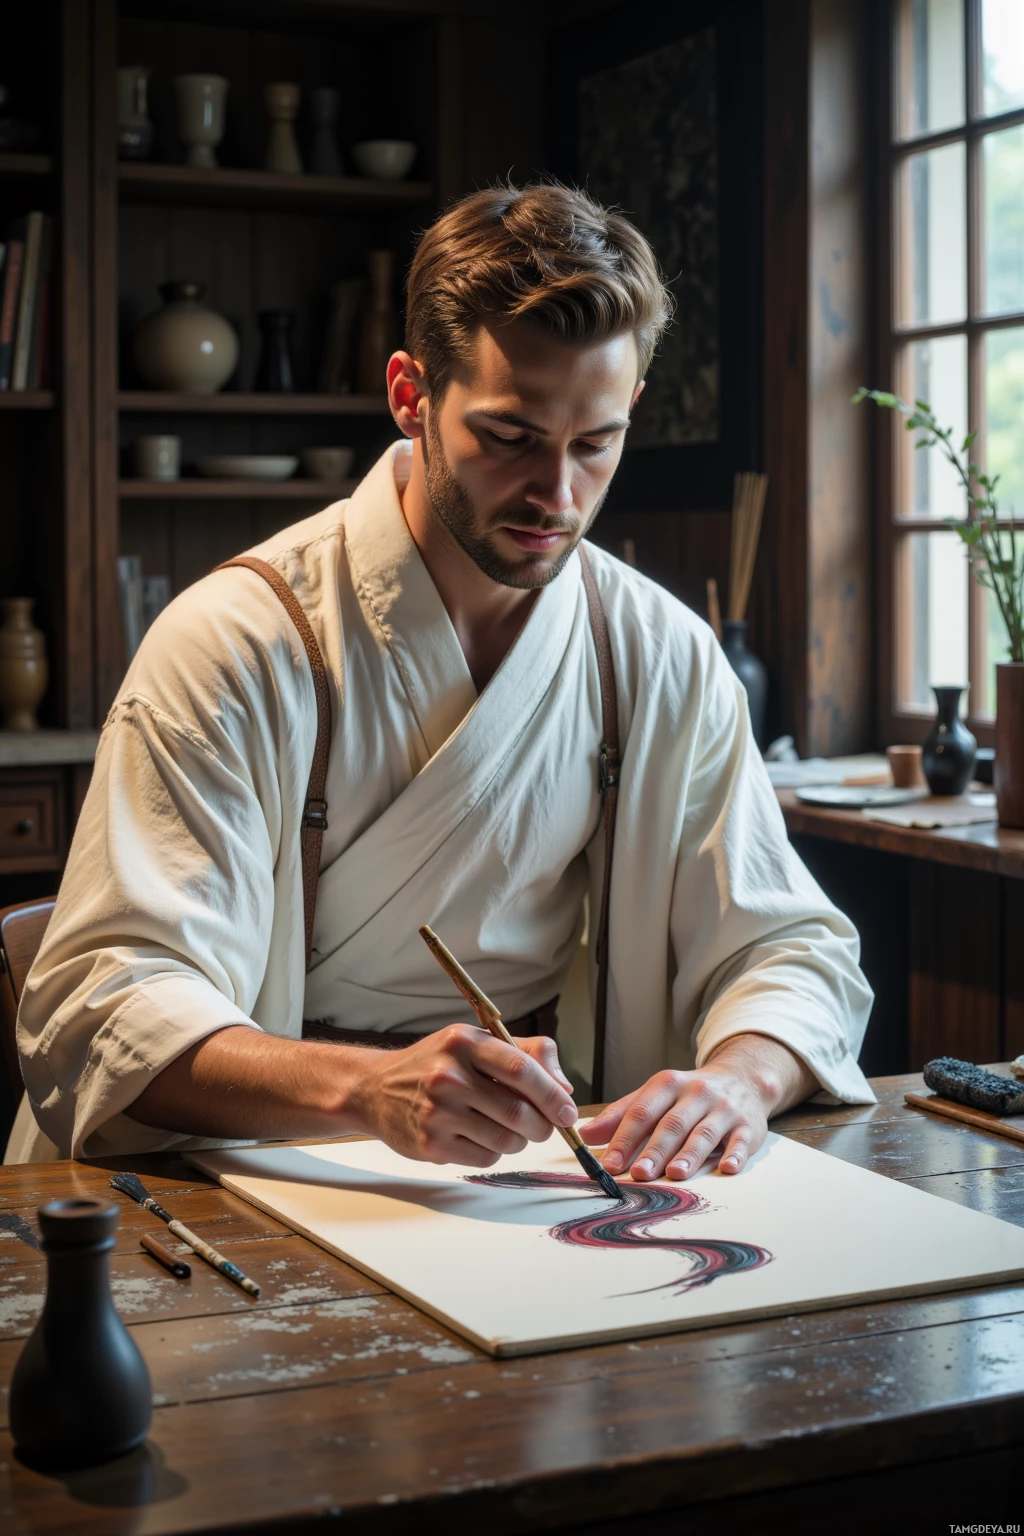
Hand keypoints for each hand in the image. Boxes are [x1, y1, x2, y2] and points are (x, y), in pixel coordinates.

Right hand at [353, 1025, 577, 1168]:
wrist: (376, 1089)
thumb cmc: (436, 1063)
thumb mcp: (475, 1042)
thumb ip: (526, 1055)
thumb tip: (564, 1088)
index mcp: (464, 1043)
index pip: (521, 1070)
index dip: (552, 1094)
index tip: (567, 1110)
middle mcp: (448, 1076)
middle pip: (518, 1113)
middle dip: (543, 1126)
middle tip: (544, 1126)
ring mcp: (438, 1113)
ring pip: (506, 1141)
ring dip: (519, 1141)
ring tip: (509, 1129)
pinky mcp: (431, 1144)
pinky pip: (485, 1158)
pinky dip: (494, 1152)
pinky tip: (479, 1136)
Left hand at [578, 1034, 816, 1180]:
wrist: (743, 1078)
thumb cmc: (689, 1094)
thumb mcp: (655, 1095)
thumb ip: (621, 1115)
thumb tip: (584, 1136)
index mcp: (668, 1084)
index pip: (642, 1111)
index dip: (624, 1137)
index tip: (609, 1163)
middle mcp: (696, 1093)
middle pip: (672, 1124)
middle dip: (654, 1150)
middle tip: (639, 1174)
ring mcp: (724, 1109)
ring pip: (703, 1133)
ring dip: (689, 1155)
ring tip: (675, 1174)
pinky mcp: (748, 1126)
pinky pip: (740, 1141)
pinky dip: (734, 1155)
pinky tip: (727, 1169)